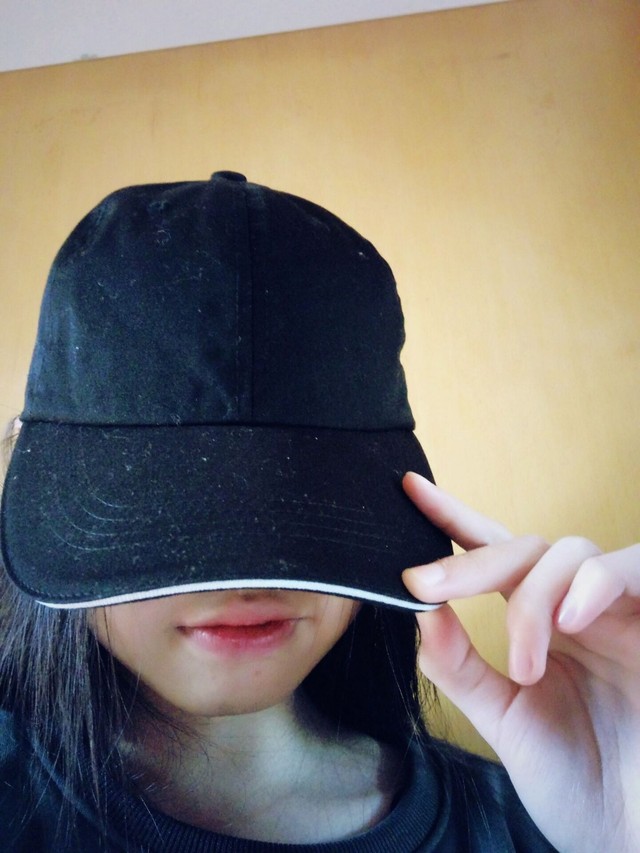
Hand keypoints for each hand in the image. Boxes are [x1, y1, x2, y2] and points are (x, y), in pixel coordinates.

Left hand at [402, 472, 639, 852]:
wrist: (628, 834)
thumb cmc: (574, 779)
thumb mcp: (502, 717)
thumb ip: (458, 664)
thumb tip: (417, 607)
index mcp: (540, 622)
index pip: (495, 555)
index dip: (454, 518)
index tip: (409, 490)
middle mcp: (578, 608)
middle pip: (527, 548)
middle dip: (473, 563)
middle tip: (425, 585)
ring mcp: (621, 612)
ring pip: (573, 553)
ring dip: (536, 595)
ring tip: (526, 662)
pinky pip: (637, 567)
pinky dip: (598, 583)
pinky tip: (571, 620)